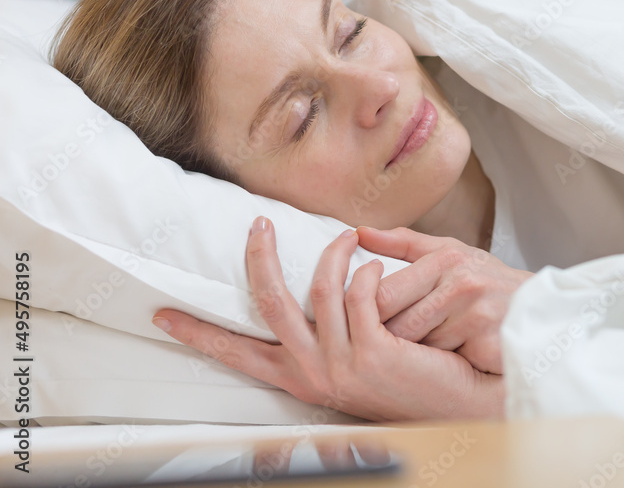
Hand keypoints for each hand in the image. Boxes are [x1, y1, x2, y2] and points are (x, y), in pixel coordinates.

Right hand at [151, 217, 503, 421]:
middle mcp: (313, 374)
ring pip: (320, 290)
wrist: (456, 399)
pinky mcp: (376, 351)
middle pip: (268, 306)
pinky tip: (379, 264)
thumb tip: (307, 289)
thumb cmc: (406, 371)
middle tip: (259, 225)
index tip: (165, 315)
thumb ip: (327, 329)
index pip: (237, 354)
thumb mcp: (354, 353)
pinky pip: (360, 292)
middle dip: (259, 260)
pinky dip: (367, 270)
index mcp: (300, 376)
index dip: (199, 333)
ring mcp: (343, 364)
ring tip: (346, 236)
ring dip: (332, 253)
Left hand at [357, 225, 532, 373]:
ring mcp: (477, 315)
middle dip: (387, 337)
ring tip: (423, 350)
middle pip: (398, 322)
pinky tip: (448, 360)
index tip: (364, 323)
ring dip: (417, 353)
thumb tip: (359, 232)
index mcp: (447, 259)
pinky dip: (443, 364)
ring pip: (420, 346)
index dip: (369, 313)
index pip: (386, 291)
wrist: (542, 312)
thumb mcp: (451, 254)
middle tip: (384, 345)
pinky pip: (446, 362)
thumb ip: (404, 244)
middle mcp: (462, 284)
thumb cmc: (488, 283)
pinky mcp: (489, 344)